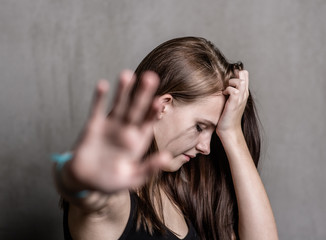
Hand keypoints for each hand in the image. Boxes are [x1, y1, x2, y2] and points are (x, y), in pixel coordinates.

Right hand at [69, 70, 170, 193]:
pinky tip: (103, 85)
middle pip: (136, 109)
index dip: (153, 112)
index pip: (148, 123)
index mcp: (138, 142)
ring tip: (127, 75)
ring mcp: (110, 126)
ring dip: (123, 91)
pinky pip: (97, 110)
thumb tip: (167, 158)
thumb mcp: (132, 178)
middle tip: (150, 77)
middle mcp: (126, 130)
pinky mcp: (93, 126)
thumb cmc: (111, 181)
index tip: (160, 101)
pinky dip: (100, 98)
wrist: (85, 181)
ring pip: (118, 105)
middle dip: (143, 94)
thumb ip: (149, 168)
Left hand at [216, 70, 248, 136]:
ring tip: (225, 90)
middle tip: (226, 83)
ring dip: (230, 82)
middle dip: (233, 74)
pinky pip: (233, 89)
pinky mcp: (235, 102)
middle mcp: (244, 94)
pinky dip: (227, 90)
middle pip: (244, 73)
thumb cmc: (227, 116)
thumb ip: (230, 92)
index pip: (244, 74)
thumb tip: (222, 83)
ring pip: (240, 80)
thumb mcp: (230, 101)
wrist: (229, 129)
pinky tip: (223, 95)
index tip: (227, 79)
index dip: (236, 72)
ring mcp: (240, 98)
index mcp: (244, 93)